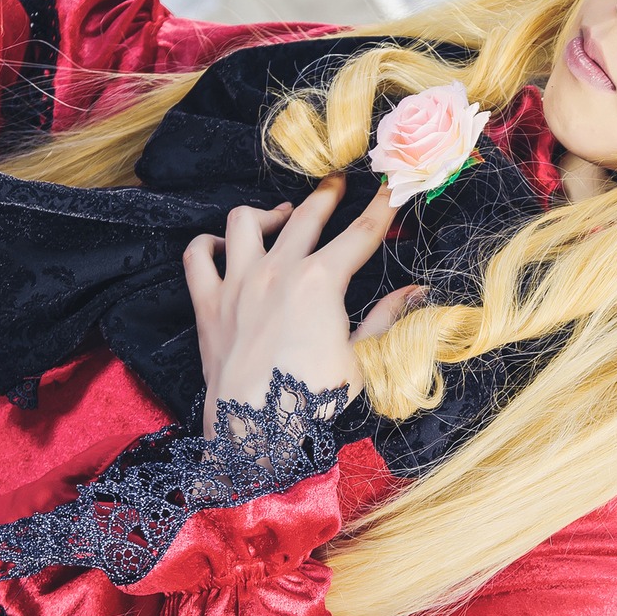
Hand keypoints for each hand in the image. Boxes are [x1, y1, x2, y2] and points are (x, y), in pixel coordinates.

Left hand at [183, 178, 423, 436]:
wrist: (255, 432)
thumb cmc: (312, 402)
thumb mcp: (362, 362)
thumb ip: (387, 319)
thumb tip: (418, 293)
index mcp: (322, 282)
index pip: (360, 234)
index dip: (382, 209)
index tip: (393, 188)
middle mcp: (278, 270)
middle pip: (306, 216)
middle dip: (327, 196)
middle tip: (337, 183)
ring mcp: (237, 282)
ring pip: (246, 221)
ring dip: (267, 212)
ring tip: (281, 214)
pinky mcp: (207, 302)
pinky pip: (199, 255)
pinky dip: (209, 243)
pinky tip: (222, 243)